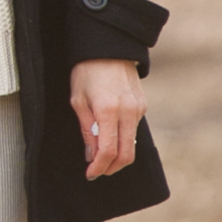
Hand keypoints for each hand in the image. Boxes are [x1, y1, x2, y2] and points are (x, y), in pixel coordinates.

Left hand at [70, 58, 143, 179]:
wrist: (108, 48)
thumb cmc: (86, 71)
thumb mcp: (78, 100)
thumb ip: (86, 129)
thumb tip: (91, 156)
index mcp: (108, 110)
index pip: (108, 150)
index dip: (99, 167)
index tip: (89, 174)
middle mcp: (129, 112)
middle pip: (126, 154)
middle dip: (111, 168)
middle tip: (96, 171)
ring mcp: (139, 109)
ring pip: (132, 144)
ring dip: (118, 155)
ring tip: (101, 157)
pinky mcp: (143, 106)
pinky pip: (134, 131)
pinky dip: (123, 141)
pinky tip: (111, 140)